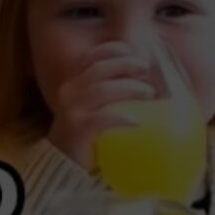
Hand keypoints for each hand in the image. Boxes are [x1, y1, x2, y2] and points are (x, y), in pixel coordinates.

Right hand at [47, 42, 154, 169]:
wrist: (64, 164)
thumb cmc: (87, 133)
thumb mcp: (94, 107)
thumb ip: (111, 91)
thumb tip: (148, 79)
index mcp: (74, 83)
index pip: (92, 56)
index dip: (114, 50)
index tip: (136, 54)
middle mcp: (69, 92)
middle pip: (99, 68)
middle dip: (125, 64)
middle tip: (147, 69)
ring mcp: (71, 111)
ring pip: (101, 89)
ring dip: (129, 87)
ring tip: (150, 94)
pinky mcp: (76, 129)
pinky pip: (100, 119)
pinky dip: (120, 118)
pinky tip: (137, 122)